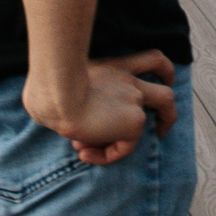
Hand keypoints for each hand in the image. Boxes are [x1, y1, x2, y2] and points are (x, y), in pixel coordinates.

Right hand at [23, 50, 178, 165]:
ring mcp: (135, 99)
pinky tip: (87, 155)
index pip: (148, 60)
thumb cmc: (47, 87)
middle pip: (164, 81)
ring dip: (165, 122)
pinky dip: (109, 154)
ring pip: (166, 103)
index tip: (165, 77)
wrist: (59, 94)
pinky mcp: (133, 121)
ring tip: (153, 139)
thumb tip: (49, 111)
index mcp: (114, 67)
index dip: (162, 69)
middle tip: (164, 121)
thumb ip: (62, 92)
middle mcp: (129, 81)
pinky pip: (127, 145)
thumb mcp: (57, 83)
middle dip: (168, 101)